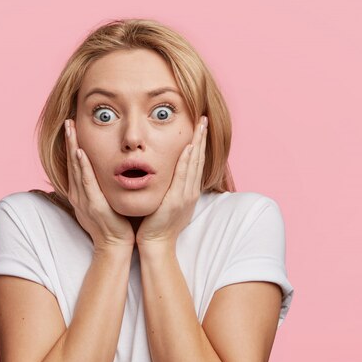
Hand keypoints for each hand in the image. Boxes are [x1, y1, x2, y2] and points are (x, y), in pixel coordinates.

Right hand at [65, 118, 134, 249]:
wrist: (115, 246)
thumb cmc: (113, 225)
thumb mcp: (103, 203)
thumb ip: (101, 188)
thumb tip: (106, 173)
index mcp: (81, 193)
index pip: (75, 164)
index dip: (73, 145)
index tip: (73, 128)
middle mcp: (78, 194)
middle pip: (72, 162)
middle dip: (70, 140)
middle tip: (68, 120)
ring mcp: (84, 199)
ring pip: (76, 168)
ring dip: (73, 146)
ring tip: (70, 128)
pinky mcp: (93, 204)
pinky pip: (86, 182)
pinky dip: (82, 166)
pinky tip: (80, 152)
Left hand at [136, 115, 207, 247]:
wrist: (156, 244)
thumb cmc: (157, 224)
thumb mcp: (167, 202)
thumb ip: (169, 187)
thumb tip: (166, 173)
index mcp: (188, 190)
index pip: (196, 161)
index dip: (199, 143)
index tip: (200, 126)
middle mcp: (191, 191)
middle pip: (199, 159)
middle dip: (202, 137)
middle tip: (205, 118)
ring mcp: (185, 196)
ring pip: (194, 164)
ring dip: (198, 143)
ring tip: (201, 126)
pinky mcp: (176, 201)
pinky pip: (183, 177)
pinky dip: (187, 161)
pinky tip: (188, 148)